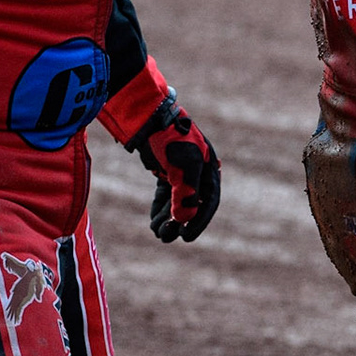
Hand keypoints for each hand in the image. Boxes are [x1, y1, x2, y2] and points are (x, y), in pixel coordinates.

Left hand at [129, 94, 220, 242]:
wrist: (147, 118)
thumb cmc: (170, 138)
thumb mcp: (183, 165)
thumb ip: (186, 192)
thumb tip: (185, 219)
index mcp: (208, 168)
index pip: (208, 201)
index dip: (199, 221)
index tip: (186, 237)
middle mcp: (198, 172)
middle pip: (192, 204)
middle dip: (180, 222)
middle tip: (169, 235)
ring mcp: (181, 171)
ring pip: (177, 202)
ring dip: (169, 218)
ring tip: (157, 231)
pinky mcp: (166, 171)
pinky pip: (167, 195)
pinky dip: (161, 208)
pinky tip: (154, 221)